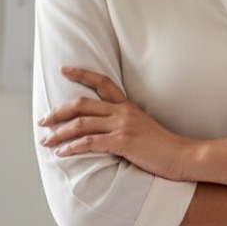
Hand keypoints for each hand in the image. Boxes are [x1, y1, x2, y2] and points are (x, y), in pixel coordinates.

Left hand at [37, 66, 191, 179]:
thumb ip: (125, 125)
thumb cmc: (165, 148)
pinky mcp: (122, 142)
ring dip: (59, 132)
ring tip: (46, 140)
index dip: (81, 74)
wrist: (183, 156)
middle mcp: (123, 112)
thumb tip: (106, 132)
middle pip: (82, 104)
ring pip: (81, 124)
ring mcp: (123, 126)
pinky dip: (72, 147)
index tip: (64, 69)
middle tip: (43, 120)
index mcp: (128, 107)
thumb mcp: (144, 129)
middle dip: (58, 112)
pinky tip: (62, 152)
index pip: (103, 83)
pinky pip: (90, 142)